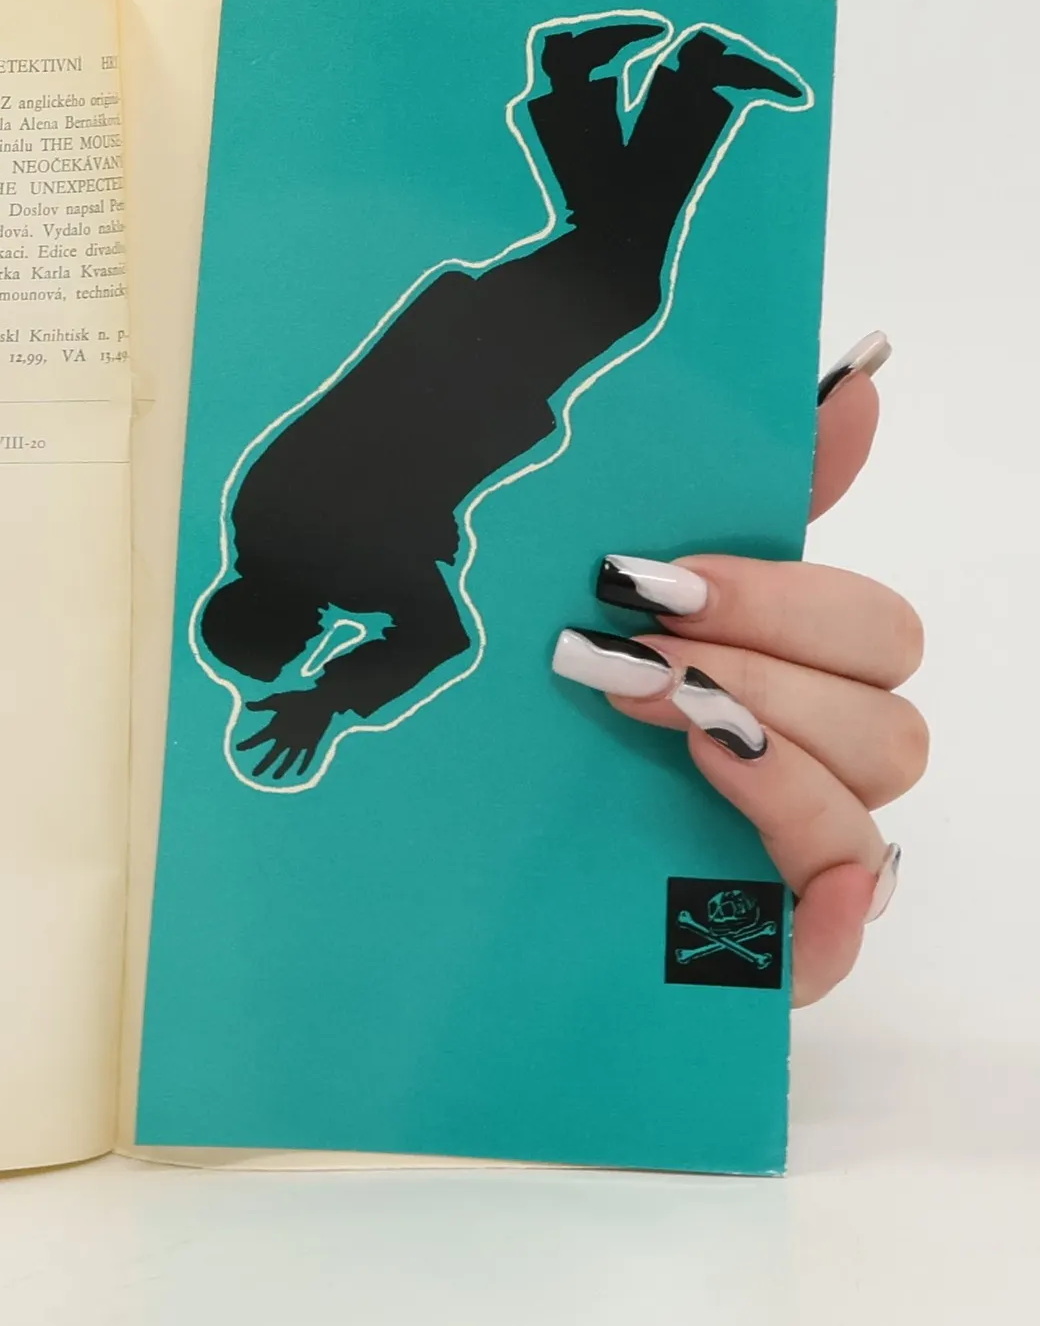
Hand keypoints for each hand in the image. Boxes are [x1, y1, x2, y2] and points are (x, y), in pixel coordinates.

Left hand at [235, 687, 335, 782]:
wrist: (322, 701)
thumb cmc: (298, 698)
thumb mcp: (278, 700)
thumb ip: (263, 705)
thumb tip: (247, 705)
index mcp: (277, 728)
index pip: (258, 739)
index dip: (247, 744)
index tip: (238, 748)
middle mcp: (287, 739)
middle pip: (272, 756)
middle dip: (263, 765)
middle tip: (254, 774)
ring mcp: (300, 743)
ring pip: (289, 761)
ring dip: (282, 769)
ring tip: (275, 777)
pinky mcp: (312, 744)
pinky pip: (307, 758)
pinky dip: (303, 766)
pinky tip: (299, 773)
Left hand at [554, 335, 922, 1004]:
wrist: (439, 893)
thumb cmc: (521, 744)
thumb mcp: (579, 612)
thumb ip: (702, 503)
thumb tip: (849, 381)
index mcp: (764, 670)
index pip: (860, 611)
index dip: (790, 570)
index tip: (660, 566)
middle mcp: (799, 753)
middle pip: (885, 680)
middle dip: (764, 642)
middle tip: (636, 641)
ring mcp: (792, 851)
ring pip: (878, 778)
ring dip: (770, 733)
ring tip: (653, 712)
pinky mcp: (773, 944)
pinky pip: (845, 913)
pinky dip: (817, 877)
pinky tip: (750, 832)